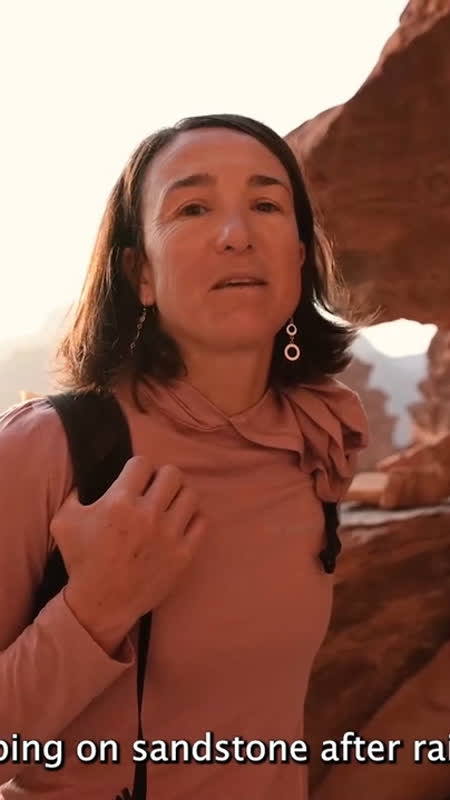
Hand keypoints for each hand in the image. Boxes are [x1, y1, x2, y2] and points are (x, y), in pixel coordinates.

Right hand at [49, 457, 206, 650]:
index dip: (137, 469)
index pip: (142, 463)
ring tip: (169, 506)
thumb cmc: (83, 562)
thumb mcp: (64, 522)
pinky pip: (202, 522)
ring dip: (179, 497)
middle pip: (172, 474)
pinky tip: (180, 524)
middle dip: (162, 478)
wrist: (102, 604)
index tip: (135, 480)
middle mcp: (148, 514)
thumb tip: (89, 477)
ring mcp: (169, 534)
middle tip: (155, 490)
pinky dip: (192, 520)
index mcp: (120, 502)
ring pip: (190, 495)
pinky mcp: (184, 554)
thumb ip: (75, 493)